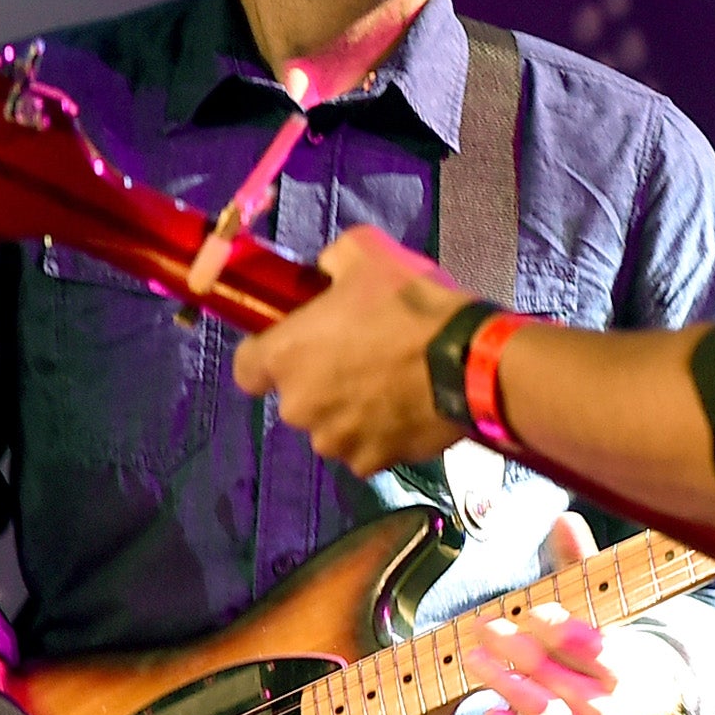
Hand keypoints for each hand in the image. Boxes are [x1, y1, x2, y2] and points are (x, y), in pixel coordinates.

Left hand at [232, 225, 472, 476]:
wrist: (468, 360)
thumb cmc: (410, 304)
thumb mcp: (367, 252)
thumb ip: (332, 260)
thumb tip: (326, 270)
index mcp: (286, 356)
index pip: (246, 368)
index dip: (265, 355)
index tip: (296, 342)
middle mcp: (299, 407)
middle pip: (295, 397)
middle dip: (319, 380)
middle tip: (359, 354)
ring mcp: (336, 440)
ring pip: (330, 426)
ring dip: (348, 410)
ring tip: (389, 386)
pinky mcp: (373, 463)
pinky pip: (365, 448)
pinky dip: (379, 434)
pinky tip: (406, 409)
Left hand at [465, 601, 617, 714]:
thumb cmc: (615, 663)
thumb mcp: (615, 633)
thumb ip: (580, 617)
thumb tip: (553, 573)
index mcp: (619, 670)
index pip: (590, 650)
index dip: (558, 631)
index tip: (533, 613)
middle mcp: (603, 706)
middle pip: (554, 676)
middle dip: (515, 647)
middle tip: (485, 626)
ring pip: (540, 709)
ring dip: (503, 682)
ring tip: (475, 657)